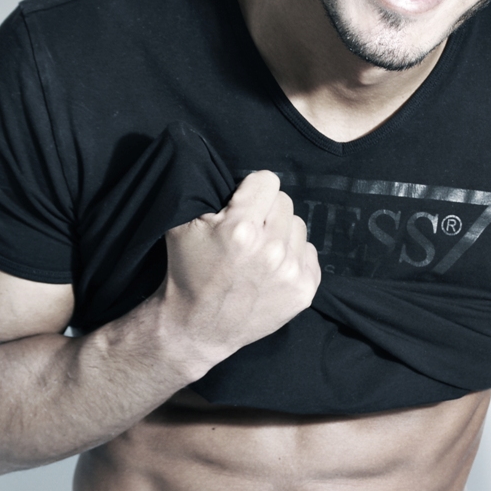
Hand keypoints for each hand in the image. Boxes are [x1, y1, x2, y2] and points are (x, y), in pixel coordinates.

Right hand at [161, 170, 320, 364]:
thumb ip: (204, 188)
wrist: (197, 328)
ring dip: (280, 234)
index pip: (267, 180)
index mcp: (241, 228)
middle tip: (246, 233)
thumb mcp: (182, 226)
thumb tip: (221, 163)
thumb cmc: (187, 273)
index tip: (239, 206)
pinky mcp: (304, 291)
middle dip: (265, 212)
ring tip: (258, 253)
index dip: (250, 191)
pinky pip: (309, 252)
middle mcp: (271, 249)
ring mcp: (290, 272)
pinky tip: (271, 270)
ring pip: (298, 226)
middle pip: (284, 201)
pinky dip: (292, 257)